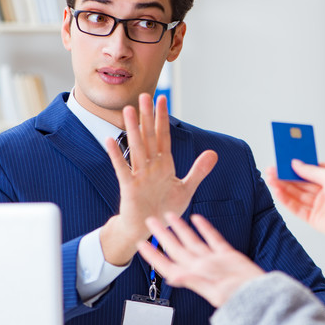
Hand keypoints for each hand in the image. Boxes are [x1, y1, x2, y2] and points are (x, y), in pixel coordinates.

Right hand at [101, 94, 217, 265]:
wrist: (146, 229)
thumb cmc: (164, 208)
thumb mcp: (185, 188)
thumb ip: (199, 170)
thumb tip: (213, 153)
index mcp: (164, 164)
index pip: (164, 136)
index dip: (163, 118)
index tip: (162, 99)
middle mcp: (151, 166)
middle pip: (149, 136)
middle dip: (148, 116)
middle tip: (144, 95)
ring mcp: (139, 175)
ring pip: (137, 148)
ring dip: (133, 130)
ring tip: (129, 110)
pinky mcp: (129, 187)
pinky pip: (123, 169)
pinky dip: (117, 155)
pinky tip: (111, 141)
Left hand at [138, 212, 264, 307]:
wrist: (261, 296)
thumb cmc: (239, 297)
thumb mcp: (213, 291)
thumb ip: (193, 281)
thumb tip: (173, 276)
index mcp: (195, 275)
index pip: (167, 263)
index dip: (153, 254)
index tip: (141, 244)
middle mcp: (201, 266)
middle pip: (177, 248)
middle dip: (162, 235)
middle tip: (151, 221)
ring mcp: (213, 260)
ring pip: (192, 240)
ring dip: (181, 228)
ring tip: (170, 216)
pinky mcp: (227, 255)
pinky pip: (212, 238)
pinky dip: (205, 228)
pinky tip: (198, 219)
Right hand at [265, 160, 324, 251]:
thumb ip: (310, 170)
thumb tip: (296, 164)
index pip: (313, 170)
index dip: (300, 165)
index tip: (287, 160)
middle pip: (302, 183)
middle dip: (286, 176)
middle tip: (273, 169)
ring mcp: (319, 206)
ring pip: (297, 194)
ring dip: (282, 186)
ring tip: (270, 179)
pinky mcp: (312, 218)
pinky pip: (296, 207)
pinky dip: (285, 199)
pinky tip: (277, 191)